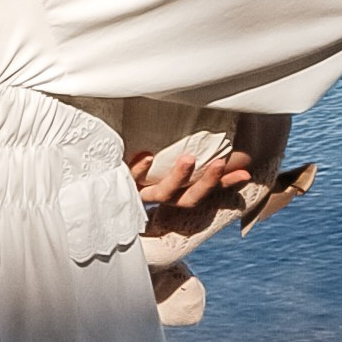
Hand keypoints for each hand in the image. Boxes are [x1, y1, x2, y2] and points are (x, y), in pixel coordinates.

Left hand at [129, 142, 253, 239]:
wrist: (97, 174)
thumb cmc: (134, 160)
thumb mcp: (165, 157)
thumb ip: (194, 153)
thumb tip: (227, 142)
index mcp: (171, 191)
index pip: (203, 192)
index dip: (224, 185)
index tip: (245, 174)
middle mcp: (158, 195)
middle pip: (185, 199)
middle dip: (205, 183)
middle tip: (219, 163)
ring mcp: (138, 190)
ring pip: (162, 193)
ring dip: (178, 177)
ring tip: (190, 158)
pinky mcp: (118, 181)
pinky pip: (129, 179)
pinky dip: (138, 169)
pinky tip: (147, 155)